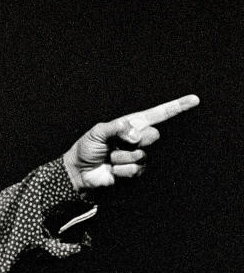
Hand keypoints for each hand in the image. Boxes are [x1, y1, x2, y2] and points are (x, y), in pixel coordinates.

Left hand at [63, 95, 199, 189]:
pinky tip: (112, 170)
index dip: (177, 107)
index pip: (158, 115)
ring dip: (122, 157)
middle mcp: (138, 140)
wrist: (78, 172)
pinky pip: (135, 169)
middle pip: (153, 136)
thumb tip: (137, 134)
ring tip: (110, 159)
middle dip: (134, 140)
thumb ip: (118, 128)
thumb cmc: (86, 149)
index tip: (194, 100)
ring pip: (142, 155)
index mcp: (131, 125)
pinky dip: (120, 170)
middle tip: (118, 144)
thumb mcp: (98, 132)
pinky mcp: (135, 172)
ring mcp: (138, 156)